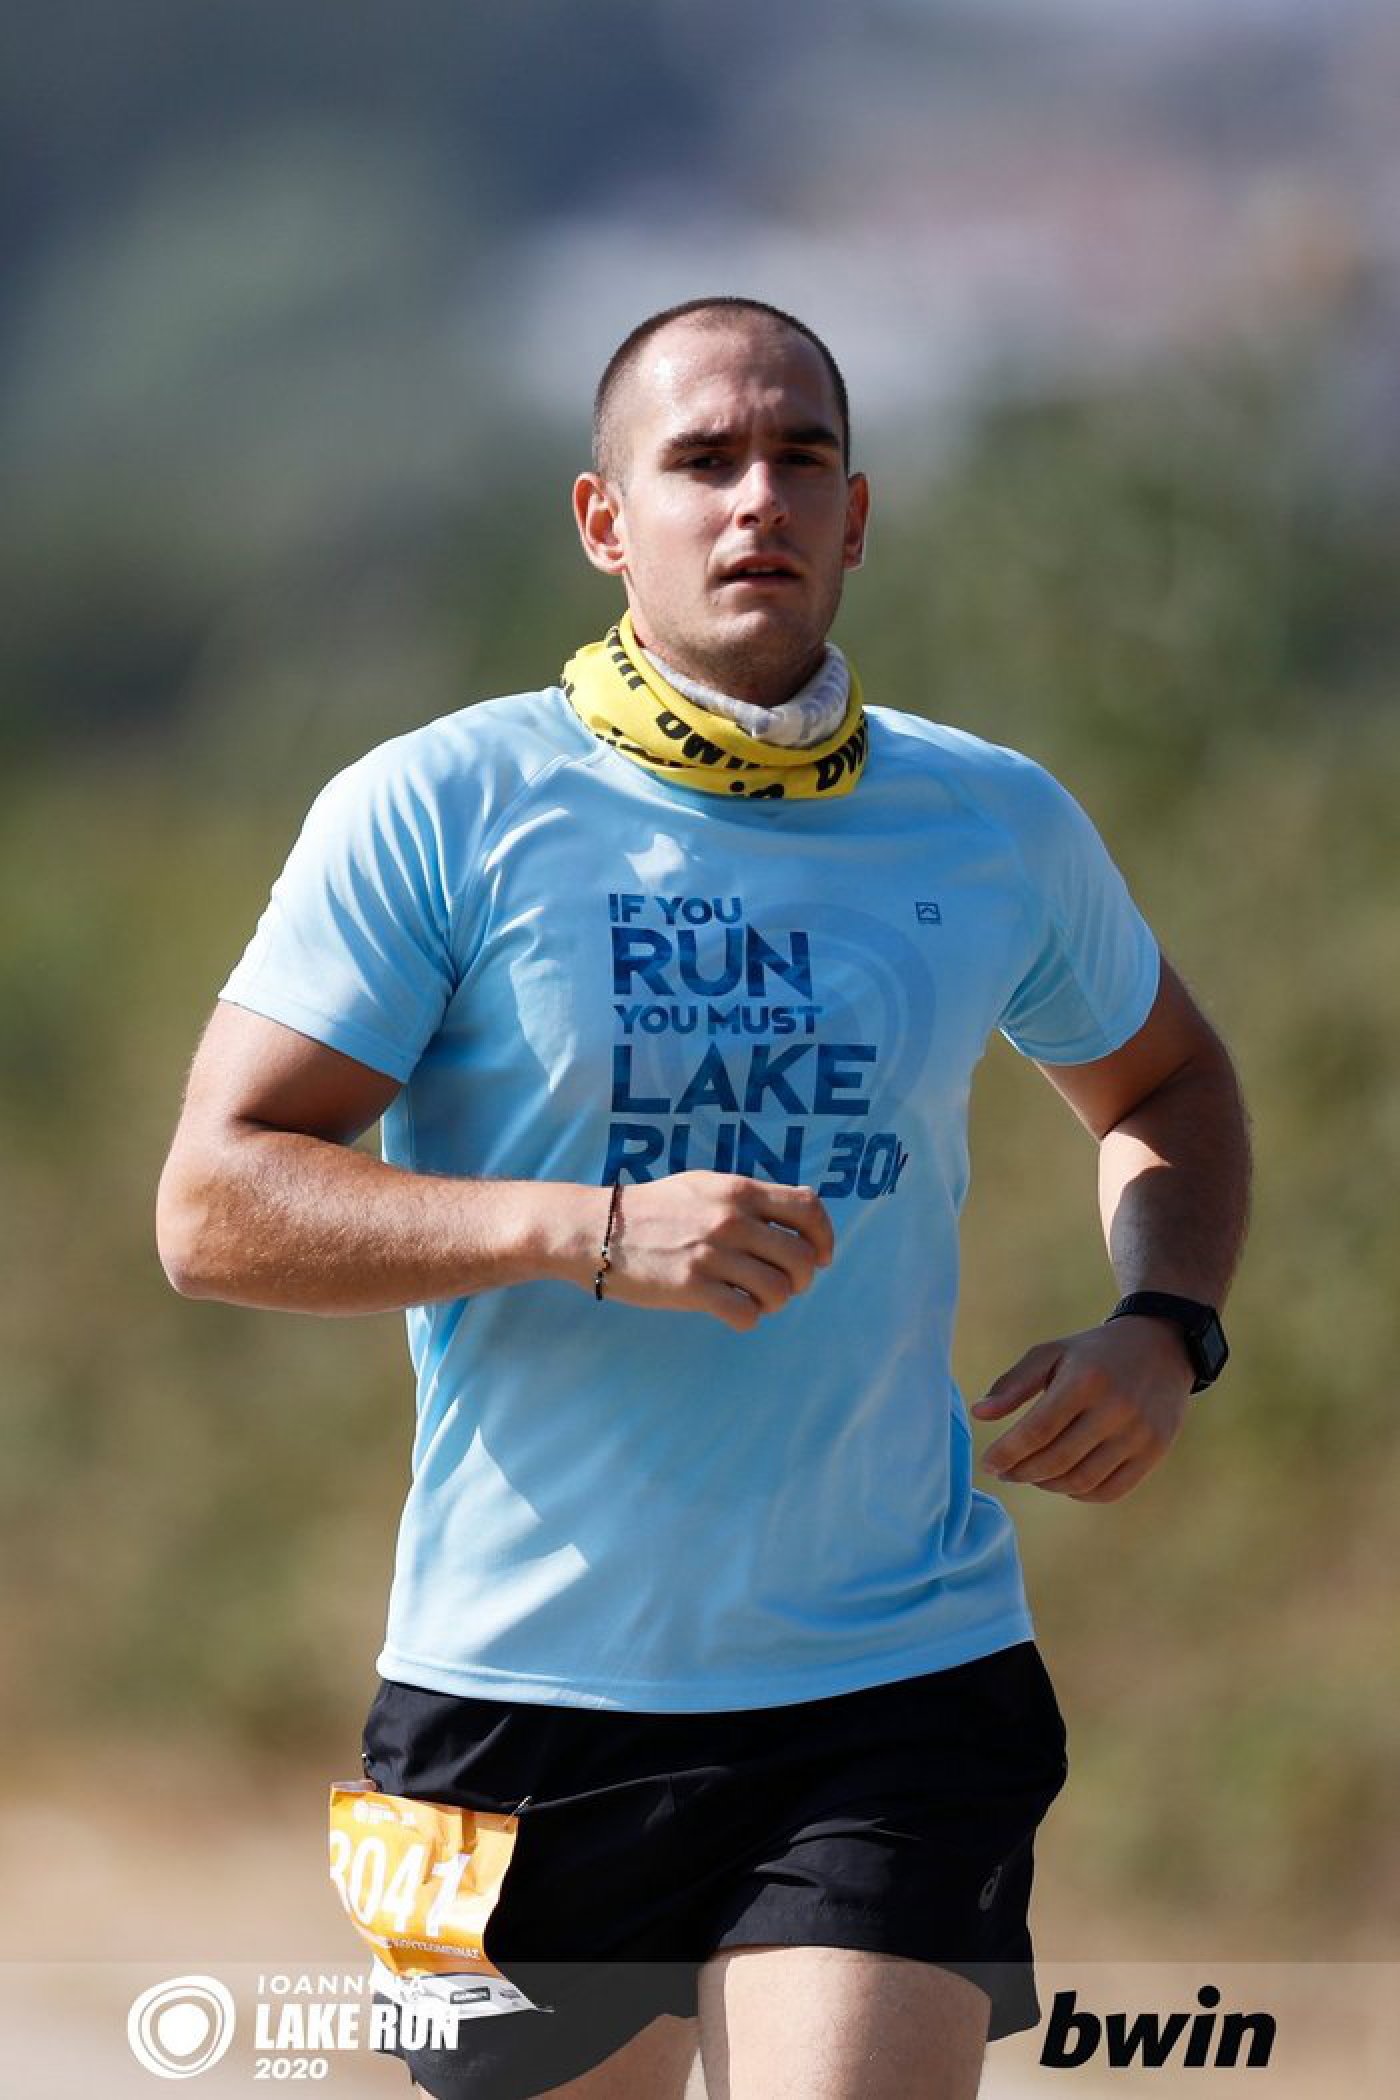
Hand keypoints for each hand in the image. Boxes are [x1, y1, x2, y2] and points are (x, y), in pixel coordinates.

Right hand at [600, 1173, 833, 1331]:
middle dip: (802, 1278)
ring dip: (775, 1301)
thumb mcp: (705, 1187)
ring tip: (754, 1298)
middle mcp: (731, 1220)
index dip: (825, 1236)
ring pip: (780, 1290)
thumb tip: (801, 1210)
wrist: (597, 1230)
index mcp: (738, 1191)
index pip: (808, 1208)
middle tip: (784, 1284)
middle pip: (802, 1257)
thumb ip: (749, 1198)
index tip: (822, 1256)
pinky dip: (748, 1319)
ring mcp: (712, 1255)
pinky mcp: (692, 1288)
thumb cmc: (653, 1209)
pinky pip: (747, 1314)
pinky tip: (733, 1311)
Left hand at [969, 1316, 1194, 1501]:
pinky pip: (1110, 1491)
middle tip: (1006, 1472)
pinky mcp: (1155, 1451)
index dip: (1007, 1453)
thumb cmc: (1093, 1353)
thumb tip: (980, 1415)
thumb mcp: (1052, 1353)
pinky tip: (1064, 1480)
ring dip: (1048, 1485)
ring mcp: (1139, 1434)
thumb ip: (1013, 1383)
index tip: (988, 1463)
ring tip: (1032, 1475)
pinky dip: (1080, 1493)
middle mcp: (1115, 1409)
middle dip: (1022, 1473)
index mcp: (1085, 1380)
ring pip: (1082, 1480)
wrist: (1161, 1346)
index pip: (1038, 1431)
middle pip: (1057, 1460)